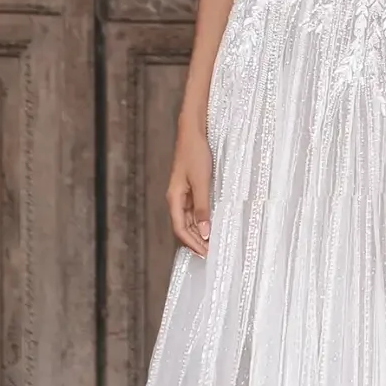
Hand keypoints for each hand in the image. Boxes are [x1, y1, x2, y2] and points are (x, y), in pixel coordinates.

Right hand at [167, 125, 212, 257]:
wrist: (193, 132)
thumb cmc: (195, 153)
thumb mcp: (201, 182)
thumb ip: (202, 207)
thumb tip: (204, 231)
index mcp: (174, 198)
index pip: (180, 229)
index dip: (191, 243)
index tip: (205, 253)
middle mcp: (176, 198)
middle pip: (183, 227)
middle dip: (195, 241)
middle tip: (210, 253)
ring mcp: (183, 193)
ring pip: (188, 220)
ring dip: (198, 232)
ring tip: (212, 242)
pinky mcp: (190, 188)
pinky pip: (194, 209)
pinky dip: (201, 220)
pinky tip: (210, 224)